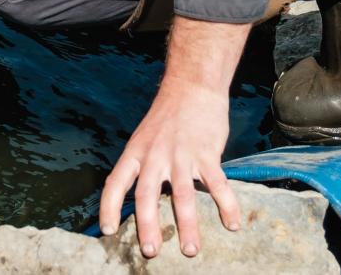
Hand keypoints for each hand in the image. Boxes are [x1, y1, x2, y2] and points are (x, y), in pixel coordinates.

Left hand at [99, 16, 248, 257]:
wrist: (191, 88)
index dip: (109, 206)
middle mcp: (154, 156)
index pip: (115, 182)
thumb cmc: (167, 118)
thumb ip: (143, 167)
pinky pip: (217, 183)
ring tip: (191, 250)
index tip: (107, 229)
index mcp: (136, 153)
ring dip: (188, 225)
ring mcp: (181, 154)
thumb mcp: (144, 139)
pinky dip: (226, 205)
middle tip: (151, 252)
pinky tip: (233, 224)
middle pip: (146, 195)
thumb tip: (140, 201)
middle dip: (148, 226)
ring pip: (182, 195)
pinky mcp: (206, 152)